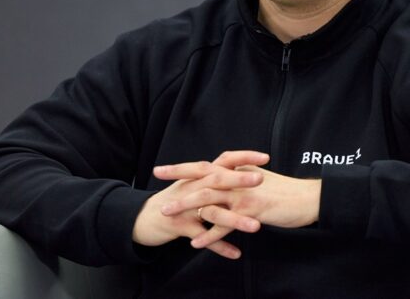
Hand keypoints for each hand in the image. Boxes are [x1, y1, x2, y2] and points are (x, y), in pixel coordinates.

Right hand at [131, 150, 268, 258]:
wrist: (144, 217)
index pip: (223, 160)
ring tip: (256, 226)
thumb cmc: (173, 200)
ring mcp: (186, 207)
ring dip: (235, 220)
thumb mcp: (192, 184)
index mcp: (199, 176)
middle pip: (217, 180)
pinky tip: (236, 253)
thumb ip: (213, 177)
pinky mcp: (180, 226)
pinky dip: (219, 246)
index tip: (265, 156)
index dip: (243, 157)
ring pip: (212, 212)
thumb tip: (239, 169)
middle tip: (261, 178)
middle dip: (239, 180)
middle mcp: (193, 187)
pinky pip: (203, 238)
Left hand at [157, 164, 320, 251]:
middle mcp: (237, 180)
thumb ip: (240, 178)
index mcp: (237, 171)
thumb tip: (226, 177)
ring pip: (208, 199)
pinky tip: (194, 242)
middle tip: (155, 183)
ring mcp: (243, 195)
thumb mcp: (260, 179)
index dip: (182, 167)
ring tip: (167, 214)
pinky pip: (225, 225)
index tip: (161, 169)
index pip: (205, 165)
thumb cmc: (285, 192)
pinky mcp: (251, 212)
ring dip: (185, 207)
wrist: (308, 199)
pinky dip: (208, 234)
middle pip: (201, 177)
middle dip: (176, 180)